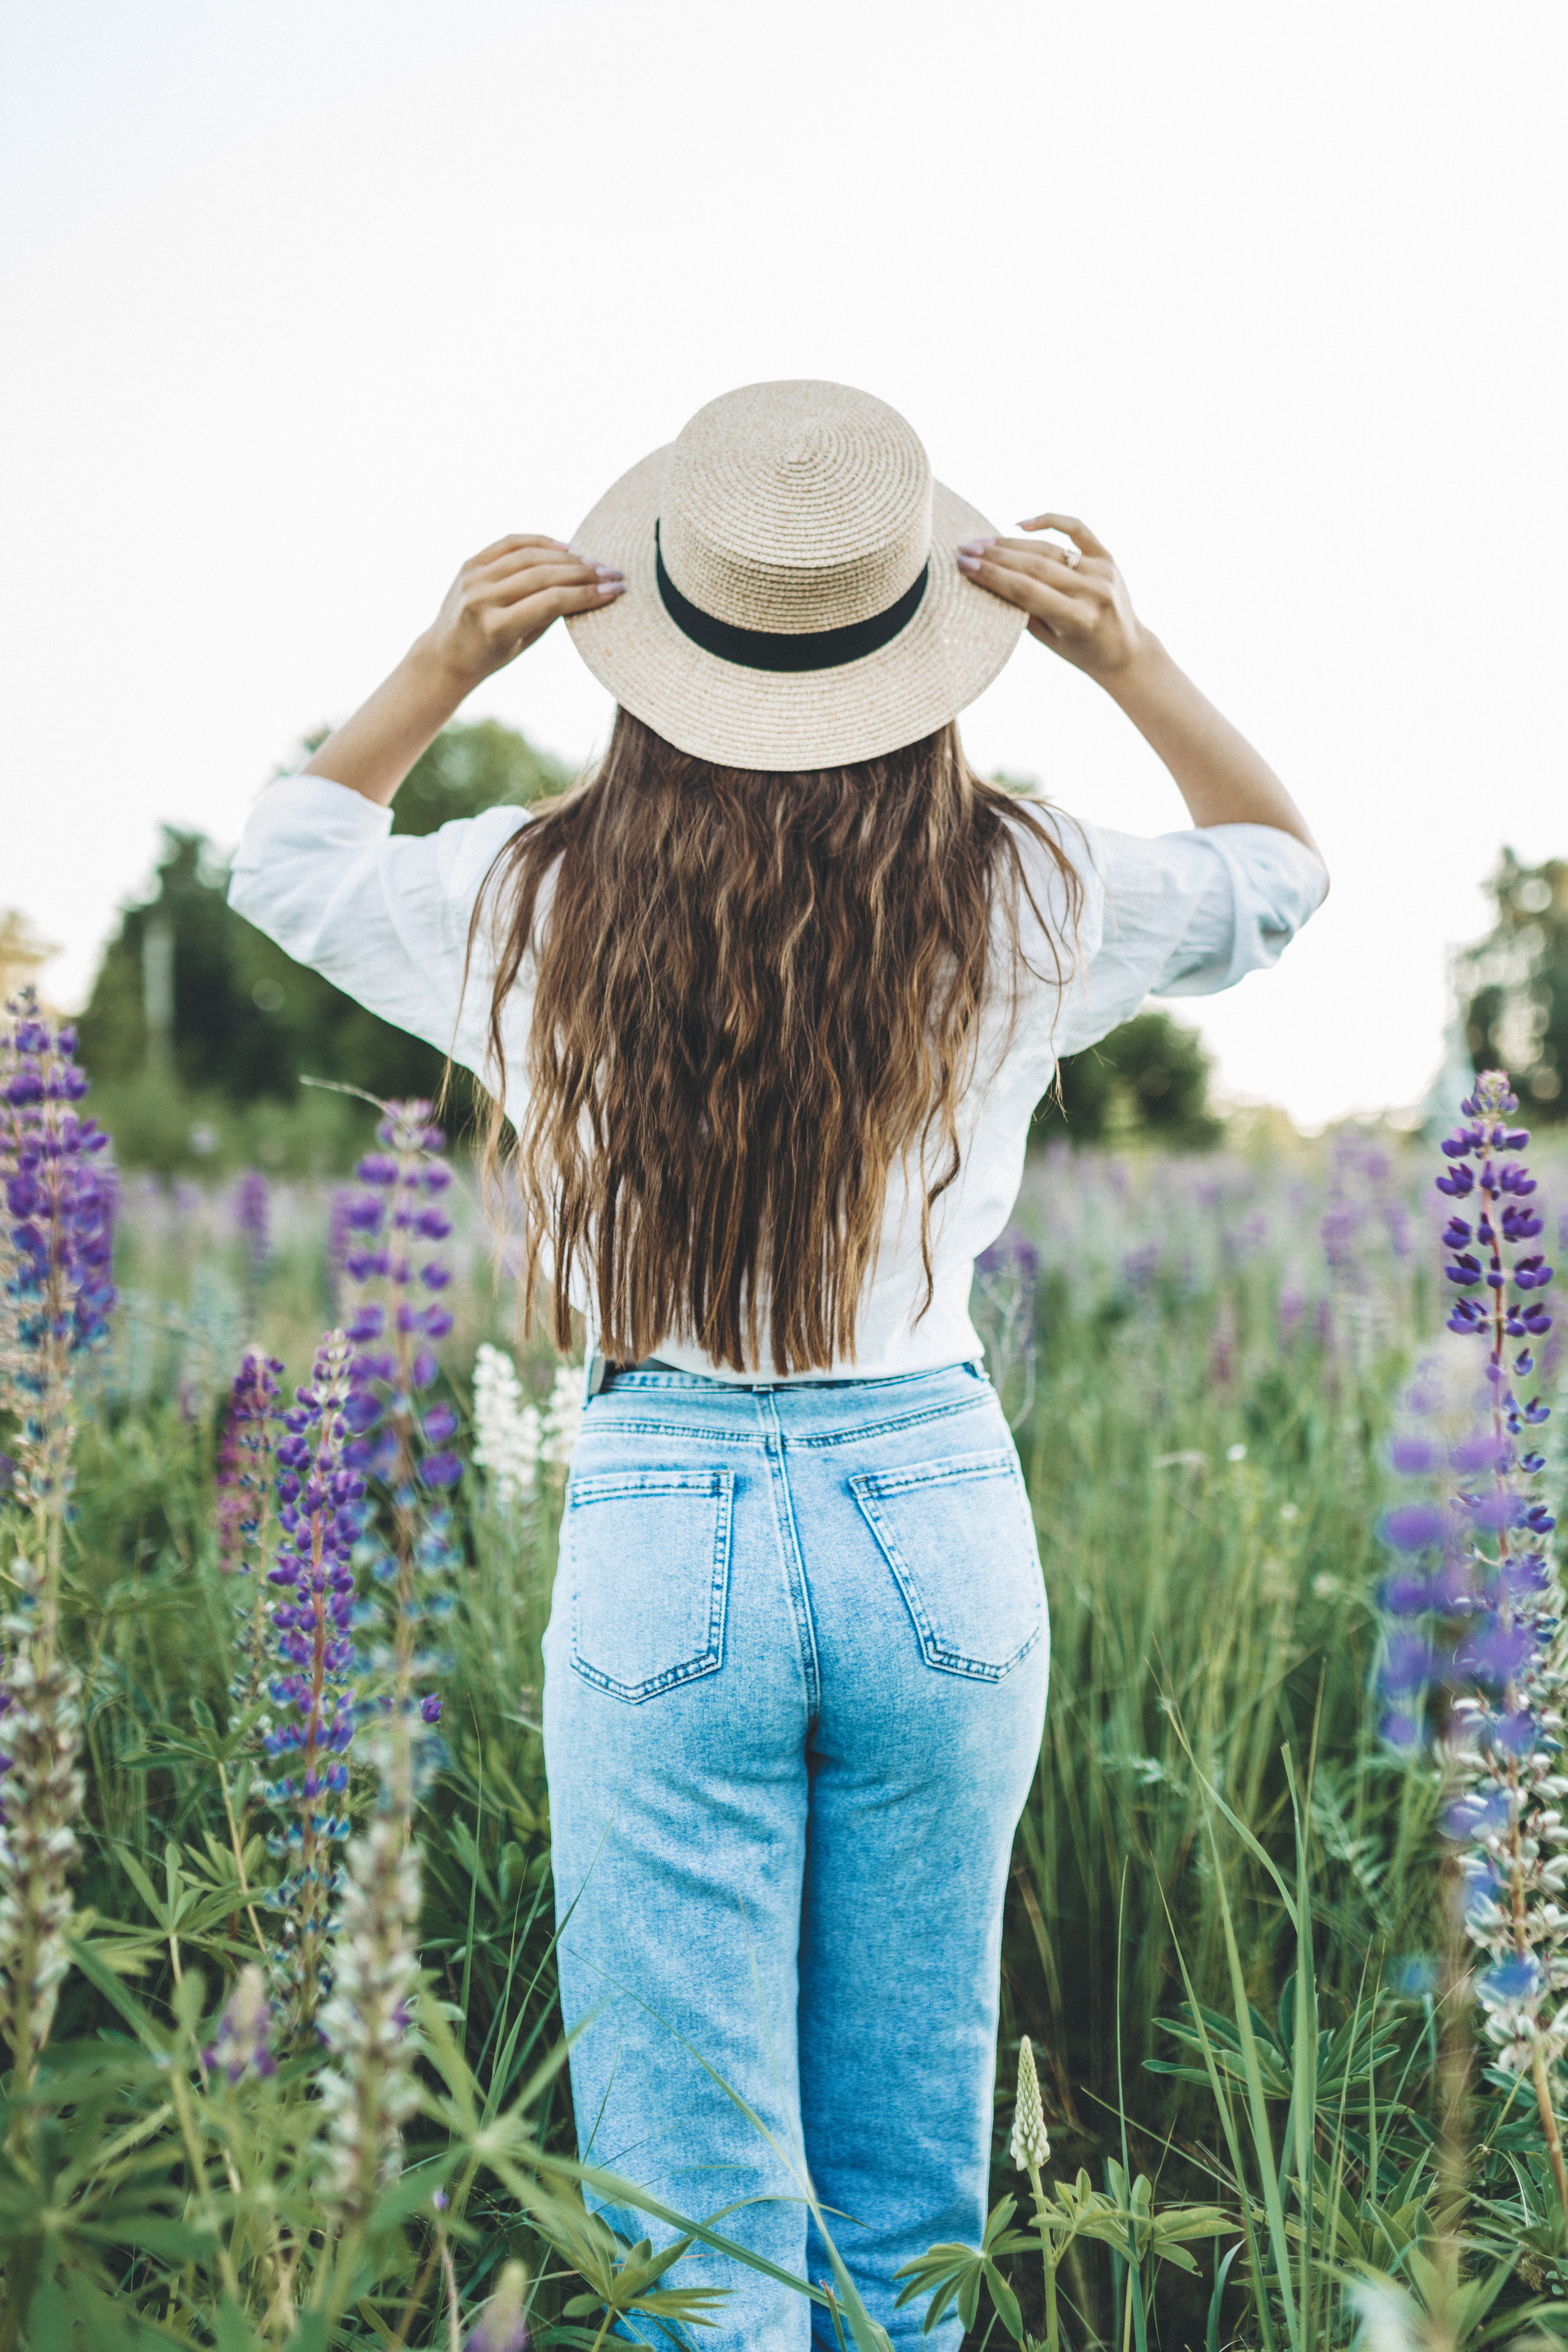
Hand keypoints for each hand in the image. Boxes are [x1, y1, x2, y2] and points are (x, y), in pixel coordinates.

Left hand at [417, 533, 624, 689]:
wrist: (445, 654)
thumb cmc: (491, 656)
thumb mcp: (523, 644)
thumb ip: (550, 614)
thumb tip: (588, 586)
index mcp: (496, 627)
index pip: (551, 602)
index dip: (587, 594)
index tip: (615, 590)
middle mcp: (482, 599)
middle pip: (543, 576)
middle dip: (584, 574)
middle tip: (612, 573)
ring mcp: (473, 578)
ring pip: (530, 557)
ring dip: (567, 558)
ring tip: (593, 563)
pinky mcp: (470, 563)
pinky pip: (510, 543)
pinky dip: (540, 543)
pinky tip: (565, 548)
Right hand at [957, 515, 1149, 682]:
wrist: (1126, 651)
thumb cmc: (1081, 652)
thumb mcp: (1050, 640)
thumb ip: (1024, 610)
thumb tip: (988, 579)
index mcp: (1079, 618)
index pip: (1026, 590)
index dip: (992, 576)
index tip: (964, 565)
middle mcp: (1093, 591)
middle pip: (1034, 566)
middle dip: (995, 557)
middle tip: (965, 550)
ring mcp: (1103, 571)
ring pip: (1048, 549)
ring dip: (1011, 544)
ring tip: (983, 542)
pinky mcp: (1108, 558)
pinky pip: (1077, 529)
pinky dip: (1049, 521)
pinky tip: (1022, 524)